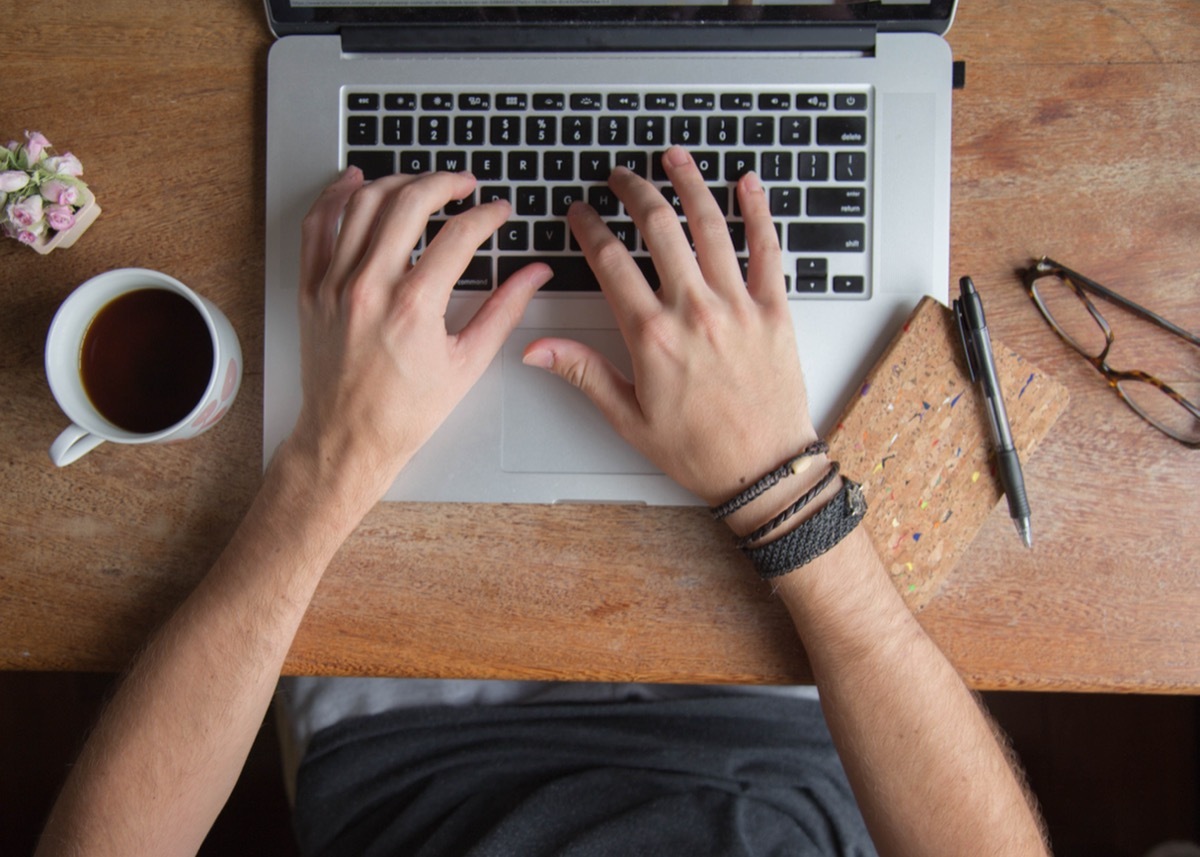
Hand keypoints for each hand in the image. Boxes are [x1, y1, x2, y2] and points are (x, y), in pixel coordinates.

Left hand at [289, 167, 550, 506]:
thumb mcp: (468, 363)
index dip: (486, 215)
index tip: (498, 211)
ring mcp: (335, 284)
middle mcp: (370, 287)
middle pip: (409, 203)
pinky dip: (336, 196)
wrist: (349, 438)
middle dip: (444, 183)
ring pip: (363, 203)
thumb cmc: (405, 411)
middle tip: (464, 184)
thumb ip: (504, 310)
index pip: (458, 235)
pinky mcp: (311, 288)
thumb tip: (534, 275)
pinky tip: (356, 182)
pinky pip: (318, 225)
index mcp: (413, 307)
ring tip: (421, 183)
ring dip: (397, 182)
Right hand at [523, 146, 815, 506]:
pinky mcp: (775, 310)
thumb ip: (582, 372)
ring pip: (710, 226)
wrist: (763, 470)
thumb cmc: (698, 450)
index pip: (610, 261)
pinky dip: (758, 211)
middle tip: (619, 176)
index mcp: (652, 336)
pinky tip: (748, 183)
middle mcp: (694, 310)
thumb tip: (535, 349)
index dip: (590, 227)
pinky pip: (767, 248)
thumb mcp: (627, 418)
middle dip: (632, 191)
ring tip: (673, 157)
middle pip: (658, 228)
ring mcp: (737, 305)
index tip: (581, 213)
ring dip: (689, 183)